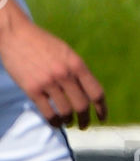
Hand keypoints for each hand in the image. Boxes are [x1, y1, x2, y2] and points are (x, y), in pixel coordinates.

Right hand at [0, 13, 106, 127]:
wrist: (15, 35)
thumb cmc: (42, 43)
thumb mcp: (66, 52)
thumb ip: (77, 70)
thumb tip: (86, 91)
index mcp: (77, 64)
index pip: (96, 92)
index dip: (102, 108)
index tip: (103, 118)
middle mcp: (65, 74)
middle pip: (82, 106)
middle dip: (85, 119)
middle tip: (84, 125)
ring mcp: (48, 83)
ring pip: (65, 112)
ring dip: (69, 121)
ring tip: (69, 123)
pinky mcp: (32, 89)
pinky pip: (47, 112)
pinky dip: (54, 122)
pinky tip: (56, 123)